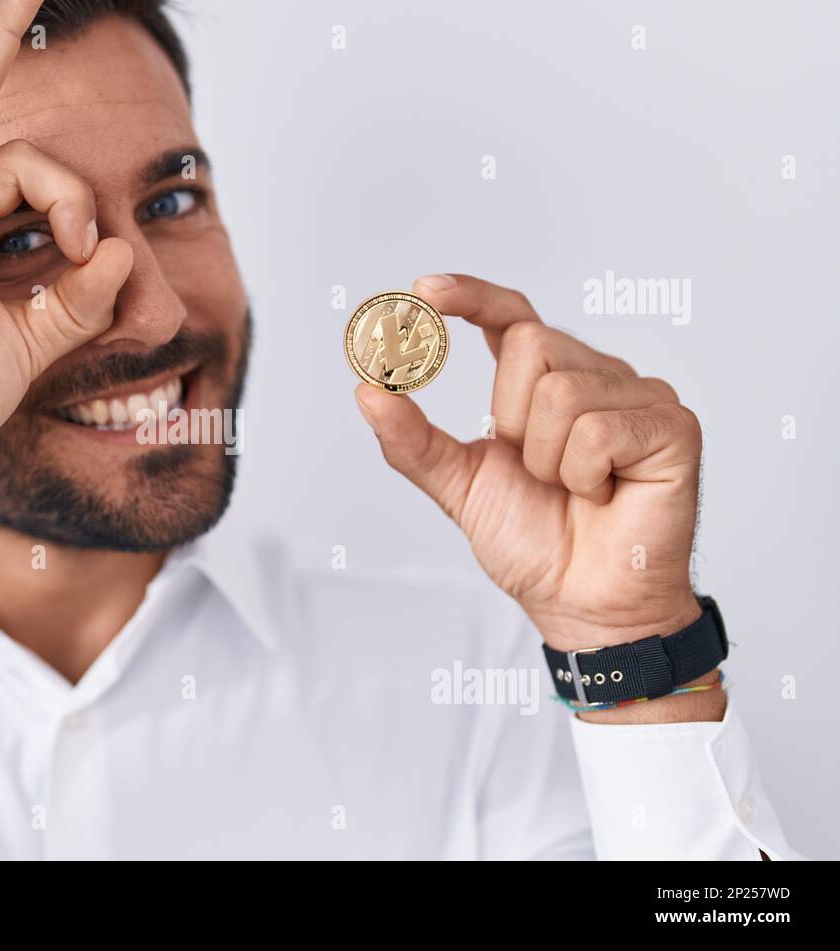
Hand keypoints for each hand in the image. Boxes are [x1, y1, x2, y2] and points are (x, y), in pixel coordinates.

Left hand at [355, 274, 702, 652]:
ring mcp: (641, 396)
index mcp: (546, 381)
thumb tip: (367, 390)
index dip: (470, 296)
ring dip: (547, 458)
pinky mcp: (673, 427)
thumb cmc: (535, 543)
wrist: (581, 603)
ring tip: (572, 489)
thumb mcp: (458, 485)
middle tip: (535, 470)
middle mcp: (595, 376)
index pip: (511, 315)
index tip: (423, 292)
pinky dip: (584, 473)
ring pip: (561, 391)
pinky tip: (604, 495)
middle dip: (511, 419)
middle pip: (530, 344)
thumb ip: (413, 439)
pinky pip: (599, 428)